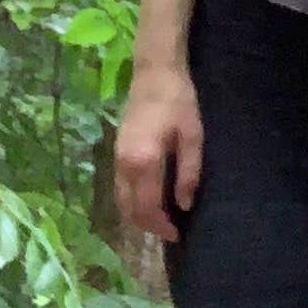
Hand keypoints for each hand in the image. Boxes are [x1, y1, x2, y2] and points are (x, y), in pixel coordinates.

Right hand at [114, 64, 203, 241]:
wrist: (154, 73)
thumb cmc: (178, 101)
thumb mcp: (192, 136)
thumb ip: (188, 173)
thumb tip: (184, 205)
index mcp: (144, 161)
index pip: (148, 207)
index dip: (161, 226)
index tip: (177, 234)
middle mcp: (124, 164)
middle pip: (129, 209)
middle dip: (148, 226)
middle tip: (169, 231)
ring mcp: (115, 158)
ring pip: (120, 200)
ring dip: (137, 215)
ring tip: (160, 220)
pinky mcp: (115, 152)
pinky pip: (119, 188)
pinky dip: (131, 201)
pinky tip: (149, 199)